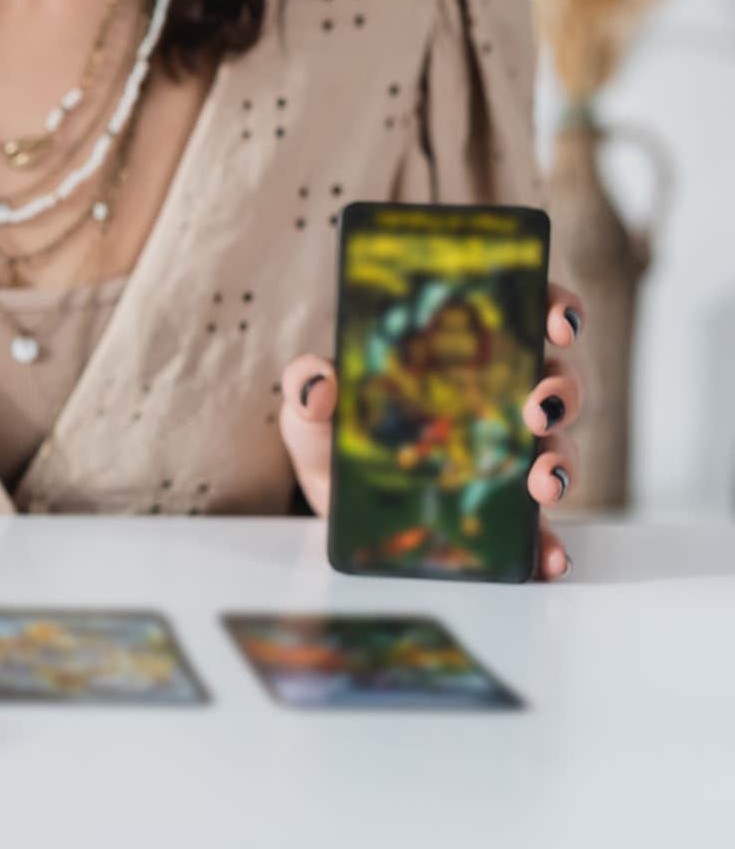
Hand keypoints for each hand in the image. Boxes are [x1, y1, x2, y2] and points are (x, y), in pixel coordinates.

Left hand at [277, 283, 586, 580]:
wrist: (330, 505)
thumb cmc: (331, 438)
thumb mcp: (310, 408)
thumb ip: (306, 384)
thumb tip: (319, 382)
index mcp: (462, 360)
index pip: (527, 318)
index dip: (554, 310)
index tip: (556, 323)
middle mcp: (498, 403)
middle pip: (557, 383)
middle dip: (562, 392)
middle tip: (538, 410)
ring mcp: (505, 458)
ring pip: (559, 449)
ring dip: (561, 462)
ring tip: (541, 483)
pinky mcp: (501, 514)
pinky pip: (539, 529)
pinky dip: (549, 543)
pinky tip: (548, 557)